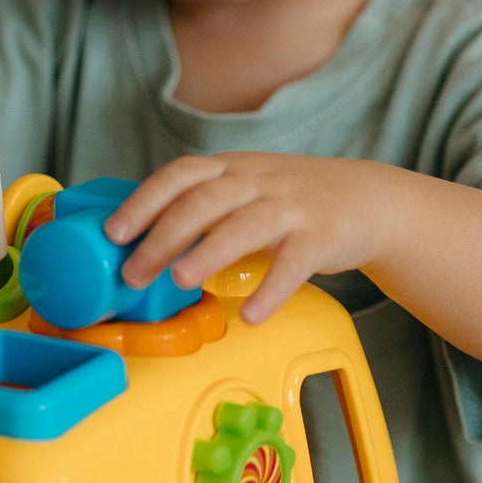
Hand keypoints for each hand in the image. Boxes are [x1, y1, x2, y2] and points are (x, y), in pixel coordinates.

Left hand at [103, 153, 386, 324]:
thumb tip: (142, 241)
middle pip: (203, 201)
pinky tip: (250, 314)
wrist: (367, 199)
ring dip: (208, 253)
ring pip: (244, 226)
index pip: (180, 175)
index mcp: (232, 168)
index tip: (114, 232)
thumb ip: (202, 205)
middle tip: (134, 274)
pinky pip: (293, 264)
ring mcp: (291, 206)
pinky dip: (271, 290)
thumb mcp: (246, 186)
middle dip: (162, 237)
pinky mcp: (322, 236)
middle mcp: (258, 181)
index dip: (144, 201)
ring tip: (180, 281)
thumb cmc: (292, 200)